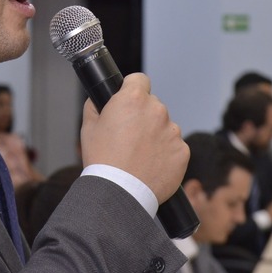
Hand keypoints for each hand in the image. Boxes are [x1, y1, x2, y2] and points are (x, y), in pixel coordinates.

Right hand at [80, 73, 188, 202]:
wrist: (120, 192)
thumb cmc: (102, 160)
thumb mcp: (88, 128)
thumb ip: (94, 106)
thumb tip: (97, 100)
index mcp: (133, 99)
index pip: (139, 80)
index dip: (132, 89)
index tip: (128, 100)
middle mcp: (157, 110)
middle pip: (152, 105)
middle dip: (143, 116)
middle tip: (129, 135)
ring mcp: (172, 131)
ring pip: (164, 126)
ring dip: (155, 135)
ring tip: (139, 155)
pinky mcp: (183, 151)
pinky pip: (174, 147)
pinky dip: (165, 153)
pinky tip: (151, 165)